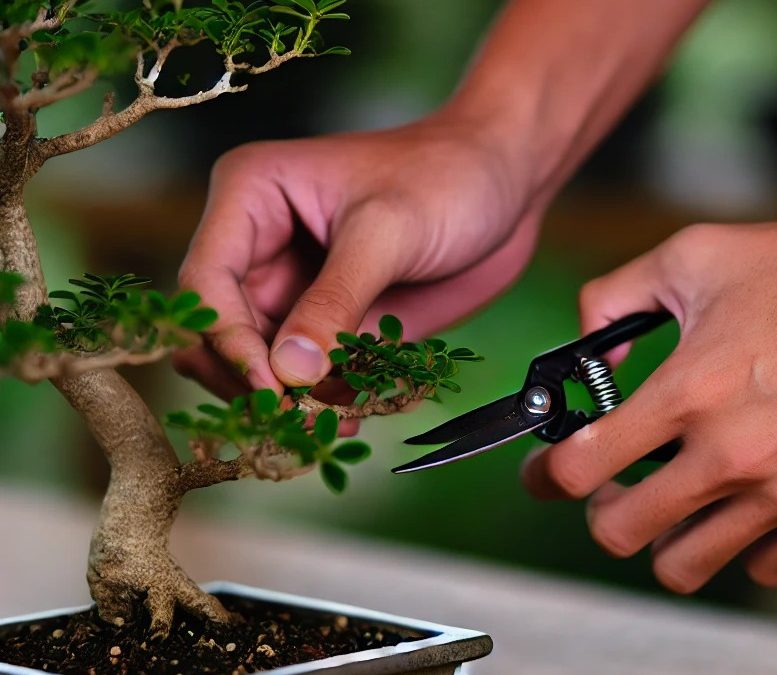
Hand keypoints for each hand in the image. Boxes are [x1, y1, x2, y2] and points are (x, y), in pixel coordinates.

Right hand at [175, 113, 540, 398]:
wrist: (504, 184)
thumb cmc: (447, 176)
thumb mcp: (388, 232)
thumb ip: (336, 301)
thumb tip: (290, 371)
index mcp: (252, 196)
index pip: (206, 284)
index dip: (229, 343)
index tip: (273, 389)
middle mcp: (260, 244)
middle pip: (221, 333)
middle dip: (255, 381)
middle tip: (300, 419)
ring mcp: (297, 287)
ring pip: (260, 362)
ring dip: (286, 400)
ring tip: (329, 424)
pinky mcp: (333, 321)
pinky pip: (308, 374)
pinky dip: (322, 401)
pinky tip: (351, 416)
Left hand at [522, 204, 776, 591]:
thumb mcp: (701, 253)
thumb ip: (619, 295)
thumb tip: (591, 344)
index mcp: (693, 391)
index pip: (581, 467)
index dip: (546, 475)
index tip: (546, 474)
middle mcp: (736, 455)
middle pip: (621, 533)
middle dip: (601, 511)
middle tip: (610, 488)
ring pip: (685, 564)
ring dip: (664, 537)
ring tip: (674, 501)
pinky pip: (763, 563)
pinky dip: (740, 541)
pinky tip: (745, 499)